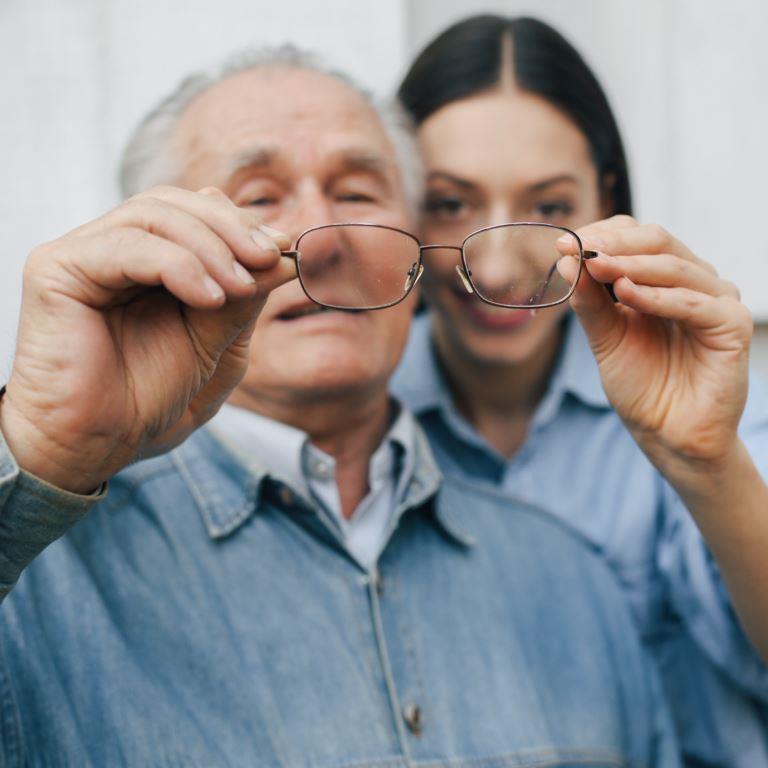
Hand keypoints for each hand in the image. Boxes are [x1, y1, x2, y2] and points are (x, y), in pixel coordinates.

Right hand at [0, 186, 294, 492]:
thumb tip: (283, 254)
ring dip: (212, 246)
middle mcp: (112, 249)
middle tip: (270, 257)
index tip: (282, 250)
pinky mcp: (57, 269)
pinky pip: (128, 246)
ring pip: (154, 214)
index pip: (193, 212)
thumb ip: (242, 298)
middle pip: (174, 204)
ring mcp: (83, 255)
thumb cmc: (148, 398)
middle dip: (231, 228)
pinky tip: (209, 298)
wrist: (98, 444)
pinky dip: (179, 265)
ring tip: (242, 286)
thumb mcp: (214, 342)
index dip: (239, 223)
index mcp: (147, 261)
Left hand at [560, 215, 751, 475]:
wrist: (667, 434)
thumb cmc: (642, 386)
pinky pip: (694, 302)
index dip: (601, 236)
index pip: (637, 237)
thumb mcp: (605, 337)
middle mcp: (693, 282)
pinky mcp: (732, 325)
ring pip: (674, 267)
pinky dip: (657, 296)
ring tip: (596, 266)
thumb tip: (566, 260)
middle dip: (613, 244)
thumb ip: (589, 302)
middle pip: (656, 242)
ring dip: (630, 265)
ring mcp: (716, 300)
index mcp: (663, 280)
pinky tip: (625, 293)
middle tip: (578, 249)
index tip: (563, 244)